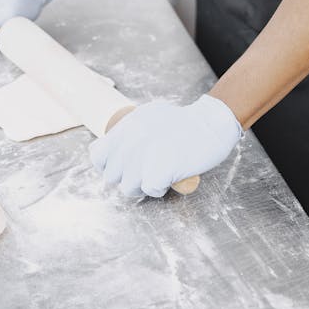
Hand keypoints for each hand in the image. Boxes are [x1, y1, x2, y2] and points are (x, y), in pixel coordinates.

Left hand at [89, 94, 242, 197]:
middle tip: (147, 173)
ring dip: (144, 186)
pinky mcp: (160, 169)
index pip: (98, 156)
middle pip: (112, 176)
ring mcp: (144, 155)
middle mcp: (130, 139)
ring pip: (128, 187)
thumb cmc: (183, 123)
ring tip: (159, 175)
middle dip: (128, 179)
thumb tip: (112, 153)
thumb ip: (128, 134)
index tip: (123, 167)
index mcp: (126, 126)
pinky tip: (169, 179)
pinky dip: (159, 189)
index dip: (108, 166)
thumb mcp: (147, 118)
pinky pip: (149, 190)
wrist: (210, 124)